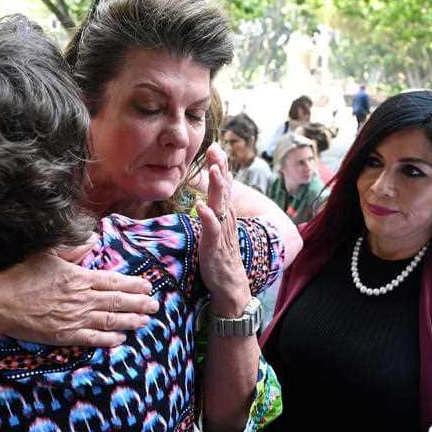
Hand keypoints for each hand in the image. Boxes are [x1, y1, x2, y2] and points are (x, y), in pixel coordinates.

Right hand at [0, 250, 158, 347]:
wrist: (0, 302)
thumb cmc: (22, 274)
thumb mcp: (48, 252)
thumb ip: (74, 247)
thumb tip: (94, 239)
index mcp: (80, 277)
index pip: (115, 282)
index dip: (134, 285)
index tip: (148, 287)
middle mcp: (82, 299)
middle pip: (118, 302)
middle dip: (140, 304)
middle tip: (155, 306)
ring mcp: (75, 319)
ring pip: (110, 320)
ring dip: (130, 321)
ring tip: (145, 321)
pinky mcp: (65, 335)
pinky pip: (93, 338)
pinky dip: (109, 339)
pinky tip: (121, 338)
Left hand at [196, 144, 250, 314]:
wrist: (229, 285)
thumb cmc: (219, 256)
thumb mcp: (214, 229)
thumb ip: (211, 212)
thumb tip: (202, 196)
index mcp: (224, 213)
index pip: (224, 185)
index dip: (221, 165)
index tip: (215, 146)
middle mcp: (226, 219)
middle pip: (225, 189)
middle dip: (221, 168)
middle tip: (216, 148)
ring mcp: (222, 233)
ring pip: (221, 205)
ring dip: (218, 187)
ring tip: (214, 170)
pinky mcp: (215, 247)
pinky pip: (212, 230)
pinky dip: (208, 219)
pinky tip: (202, 208)